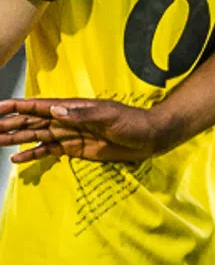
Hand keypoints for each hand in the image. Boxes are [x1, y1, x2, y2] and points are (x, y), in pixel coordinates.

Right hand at [0, 97, 162, 162]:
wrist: (150, 138)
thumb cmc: (133, 123)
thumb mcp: (110, 117)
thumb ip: (83, 115)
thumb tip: (55, 110)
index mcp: (73, 108)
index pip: (40, 106)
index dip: (18, 107)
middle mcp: (67, 119)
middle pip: (33, 121)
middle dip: (10, 123)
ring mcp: (70, 134)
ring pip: (36, 135)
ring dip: (16, 138)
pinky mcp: (75, 148)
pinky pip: (49, 150)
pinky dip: (32, 154)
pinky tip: (17, 158)